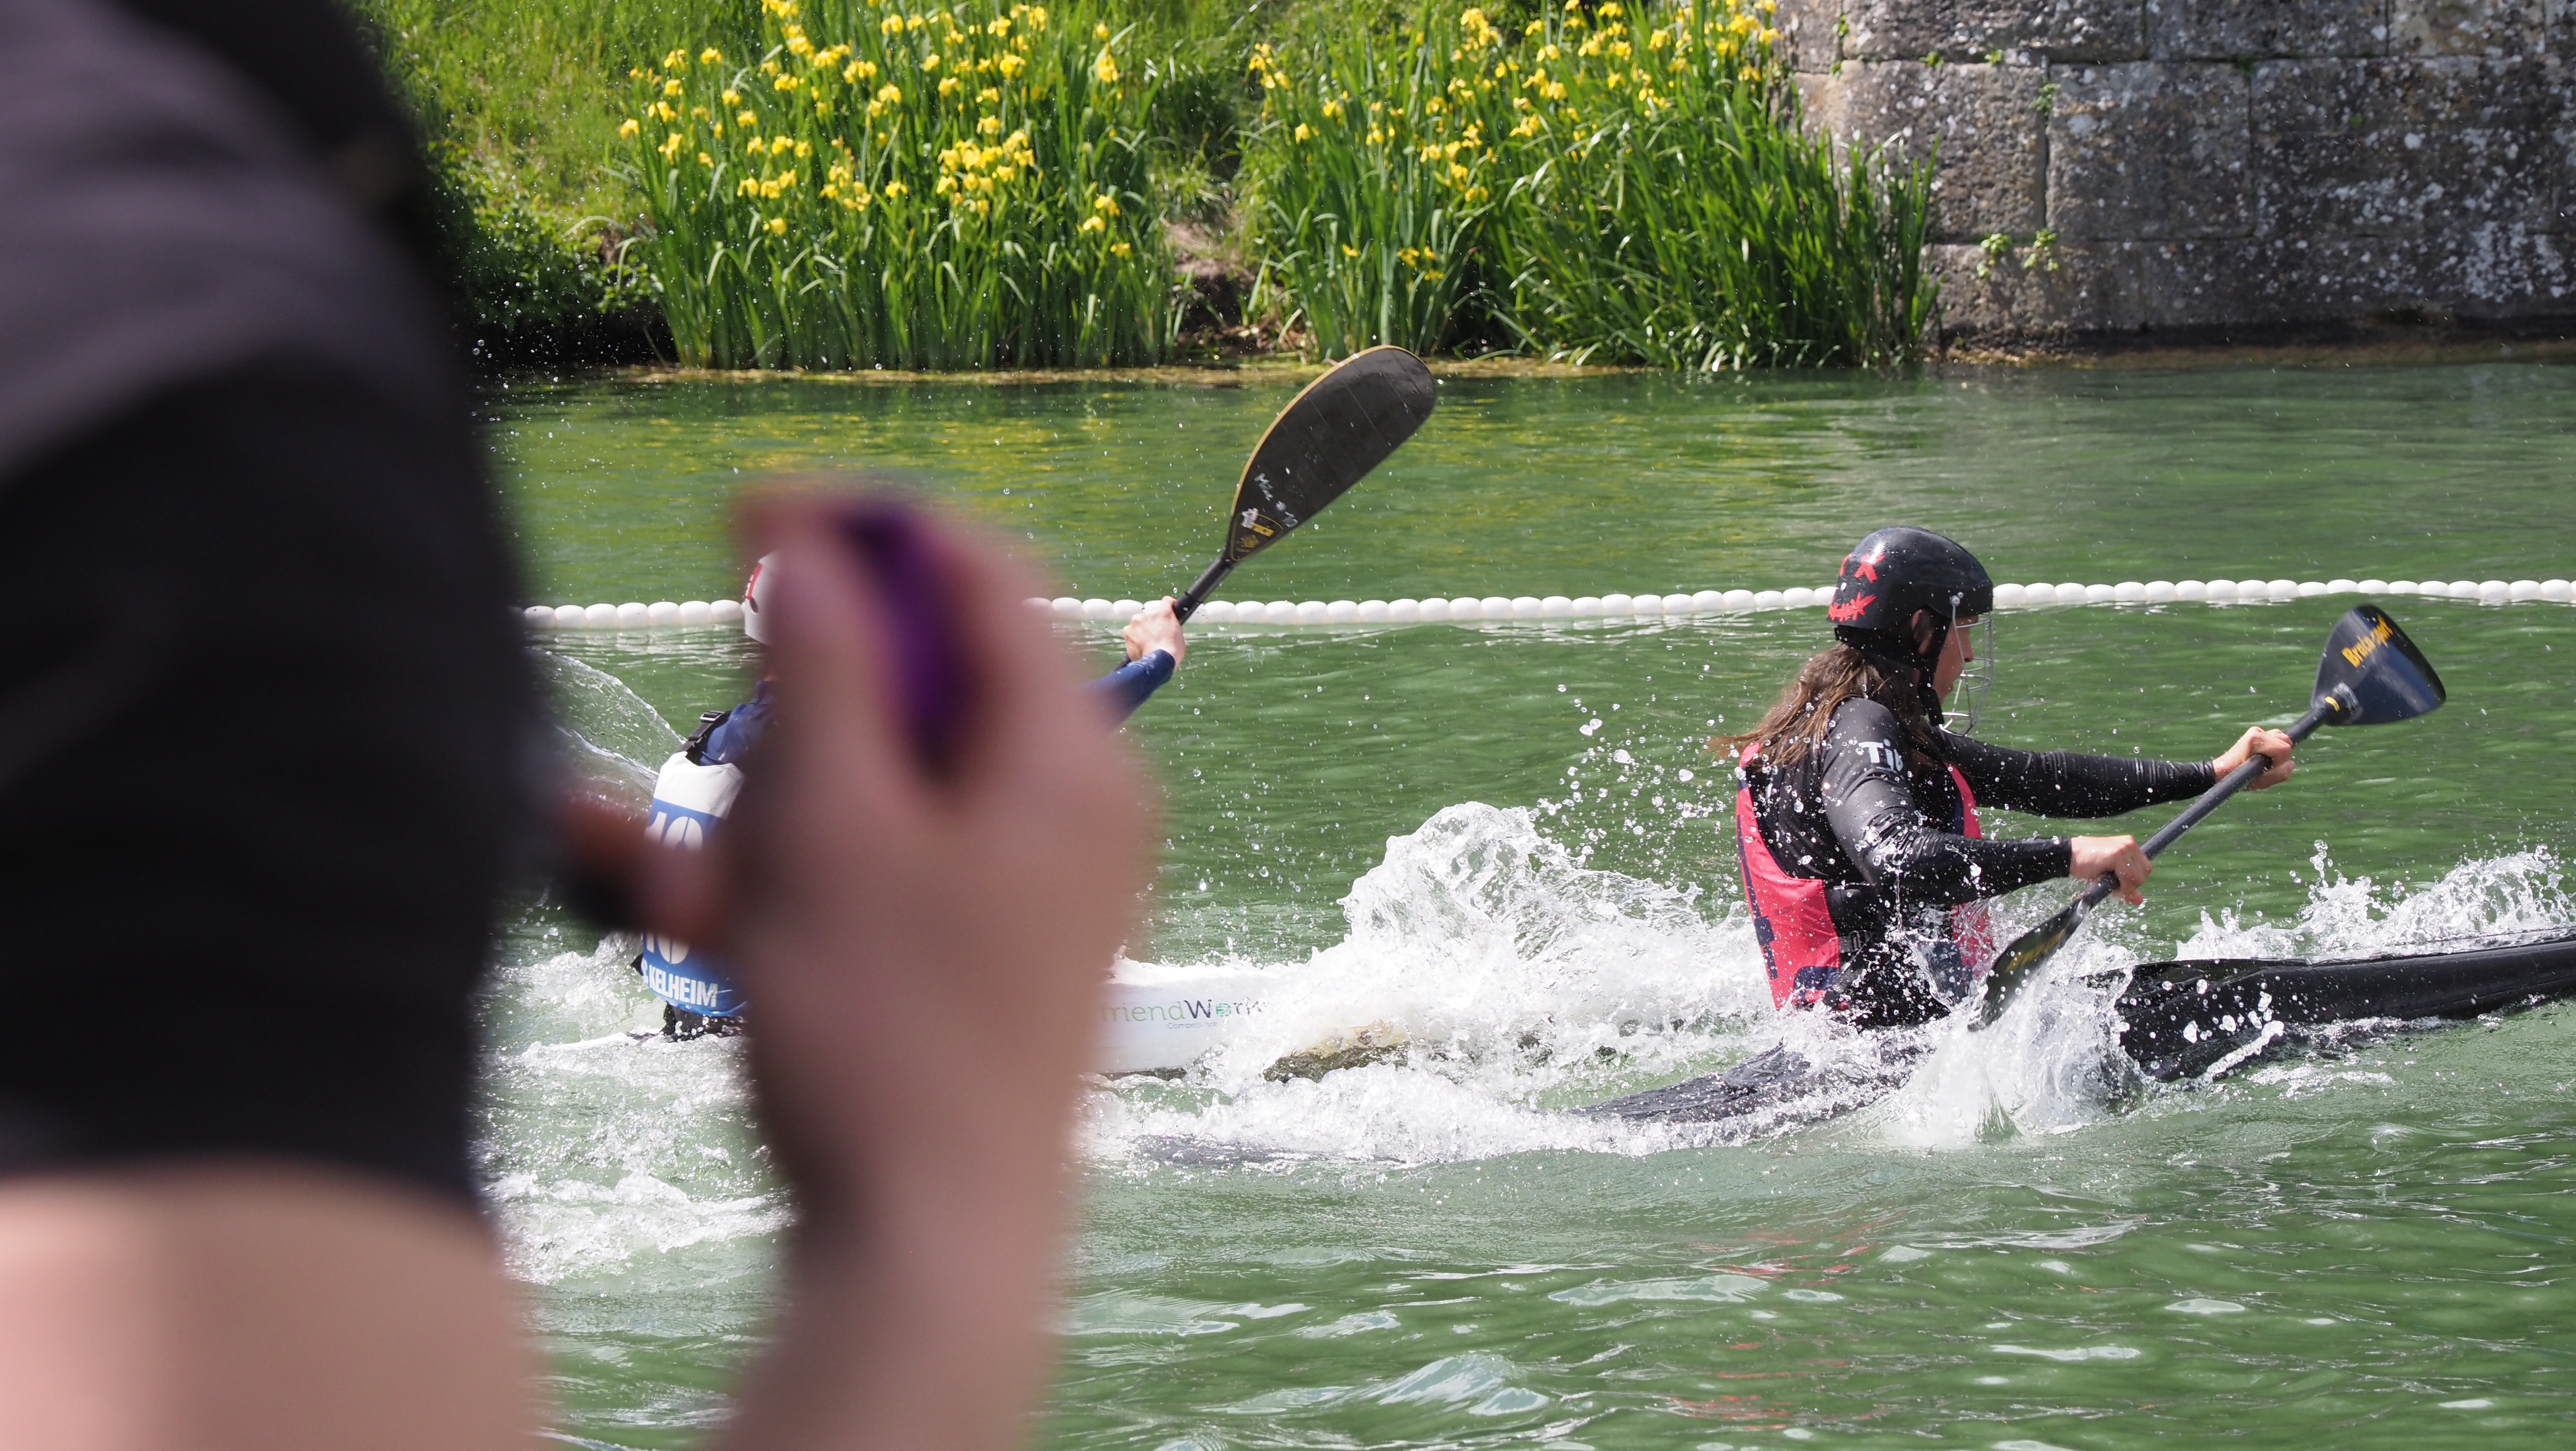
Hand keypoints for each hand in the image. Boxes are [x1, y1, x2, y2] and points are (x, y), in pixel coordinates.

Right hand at [633, 492, 1152, 1450]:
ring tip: (687, 890)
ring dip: (762, 809)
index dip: (855, 527)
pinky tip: (698, 915)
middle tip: (703, 767)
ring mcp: (1030, 883)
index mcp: (1071, 756)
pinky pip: (874, 864)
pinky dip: (786, 872)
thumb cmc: (883, 1042)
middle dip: (784, 713)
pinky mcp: (979, 948)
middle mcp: (1071, 807)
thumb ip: (821, 667)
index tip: (741, 515)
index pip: (974, 570)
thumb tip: (809, 541)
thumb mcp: (830, 827)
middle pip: (914, 683)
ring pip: (873, 782)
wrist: (929, 1250)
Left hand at [1122, 596, 1185, 666]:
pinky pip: (1131, 631)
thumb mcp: (1179, 635)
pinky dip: (1134, 637)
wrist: (1157, 663)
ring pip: (1139, 622)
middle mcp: (1148, 613)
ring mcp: (1136, 621)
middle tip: (1157, 634)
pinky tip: (1140, 646)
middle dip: (1153, 621)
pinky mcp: (1127, 631)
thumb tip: (1168, 628)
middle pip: (1151, 613)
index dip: (1168, 606)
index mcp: (1164, 612)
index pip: (1166, 601)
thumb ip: (1171, 626)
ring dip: (1143, 629)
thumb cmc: (1172, 651)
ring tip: (1147, 642)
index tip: (1169, 610)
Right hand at [2070, 834, 2149, 904]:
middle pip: (2144, 873)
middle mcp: (2130, 843)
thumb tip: (2139, 900)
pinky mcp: (2118, 853)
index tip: (2120, 884)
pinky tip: (2107, 881)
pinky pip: (2128, 877)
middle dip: (2130, 884)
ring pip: (2138, 877)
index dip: (2134, 881)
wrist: (2068, 855)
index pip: (2145, 869)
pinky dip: (2120, 886)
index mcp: (2129, 845)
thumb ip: (2126, 886)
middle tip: (2112, 883)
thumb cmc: (2087, 864)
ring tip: (2108, 882)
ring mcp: (2125, 847)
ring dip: (2125, 886)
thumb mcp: (2109, 876)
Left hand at [2212, 726, 2295, 789]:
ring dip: (2278, 752)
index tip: (2268, 769)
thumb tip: (2291, 763)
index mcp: (2255, 739)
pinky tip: (2263, 756)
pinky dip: (2274, 748)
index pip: (2284, 748)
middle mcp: (2256, 731)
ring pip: (2282, 738)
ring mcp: (2256, 730)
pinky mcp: (2256, 732)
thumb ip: (2280, 774)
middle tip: (2266, 766)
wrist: (2222, 772)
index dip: (2280, 762)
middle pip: (2285, 741)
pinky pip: (2276, 738)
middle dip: (2281, 756)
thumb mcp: (2261, 782)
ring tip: (2264, 762)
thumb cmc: (2239, 778)